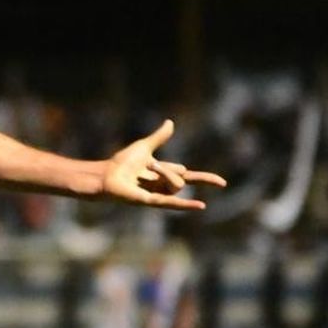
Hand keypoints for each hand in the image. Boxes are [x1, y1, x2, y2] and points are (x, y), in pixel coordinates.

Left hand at [100, 120, 225, 210]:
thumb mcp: (145, 147)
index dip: (204, 178)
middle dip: (170, 170)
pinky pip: (172, 202)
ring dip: (165, 175)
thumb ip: (159, 137)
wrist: (105, 175)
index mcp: (163, 175)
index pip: (188, 175)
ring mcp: (158, 195)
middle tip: (150, 166)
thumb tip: (170, 122)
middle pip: (181, 178)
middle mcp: (163, 187)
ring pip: (176, 185)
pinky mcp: (151, 201)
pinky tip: (201, 205)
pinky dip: (186, 204)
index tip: (222, 183)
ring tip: (148, 171)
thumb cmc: (121, 163)